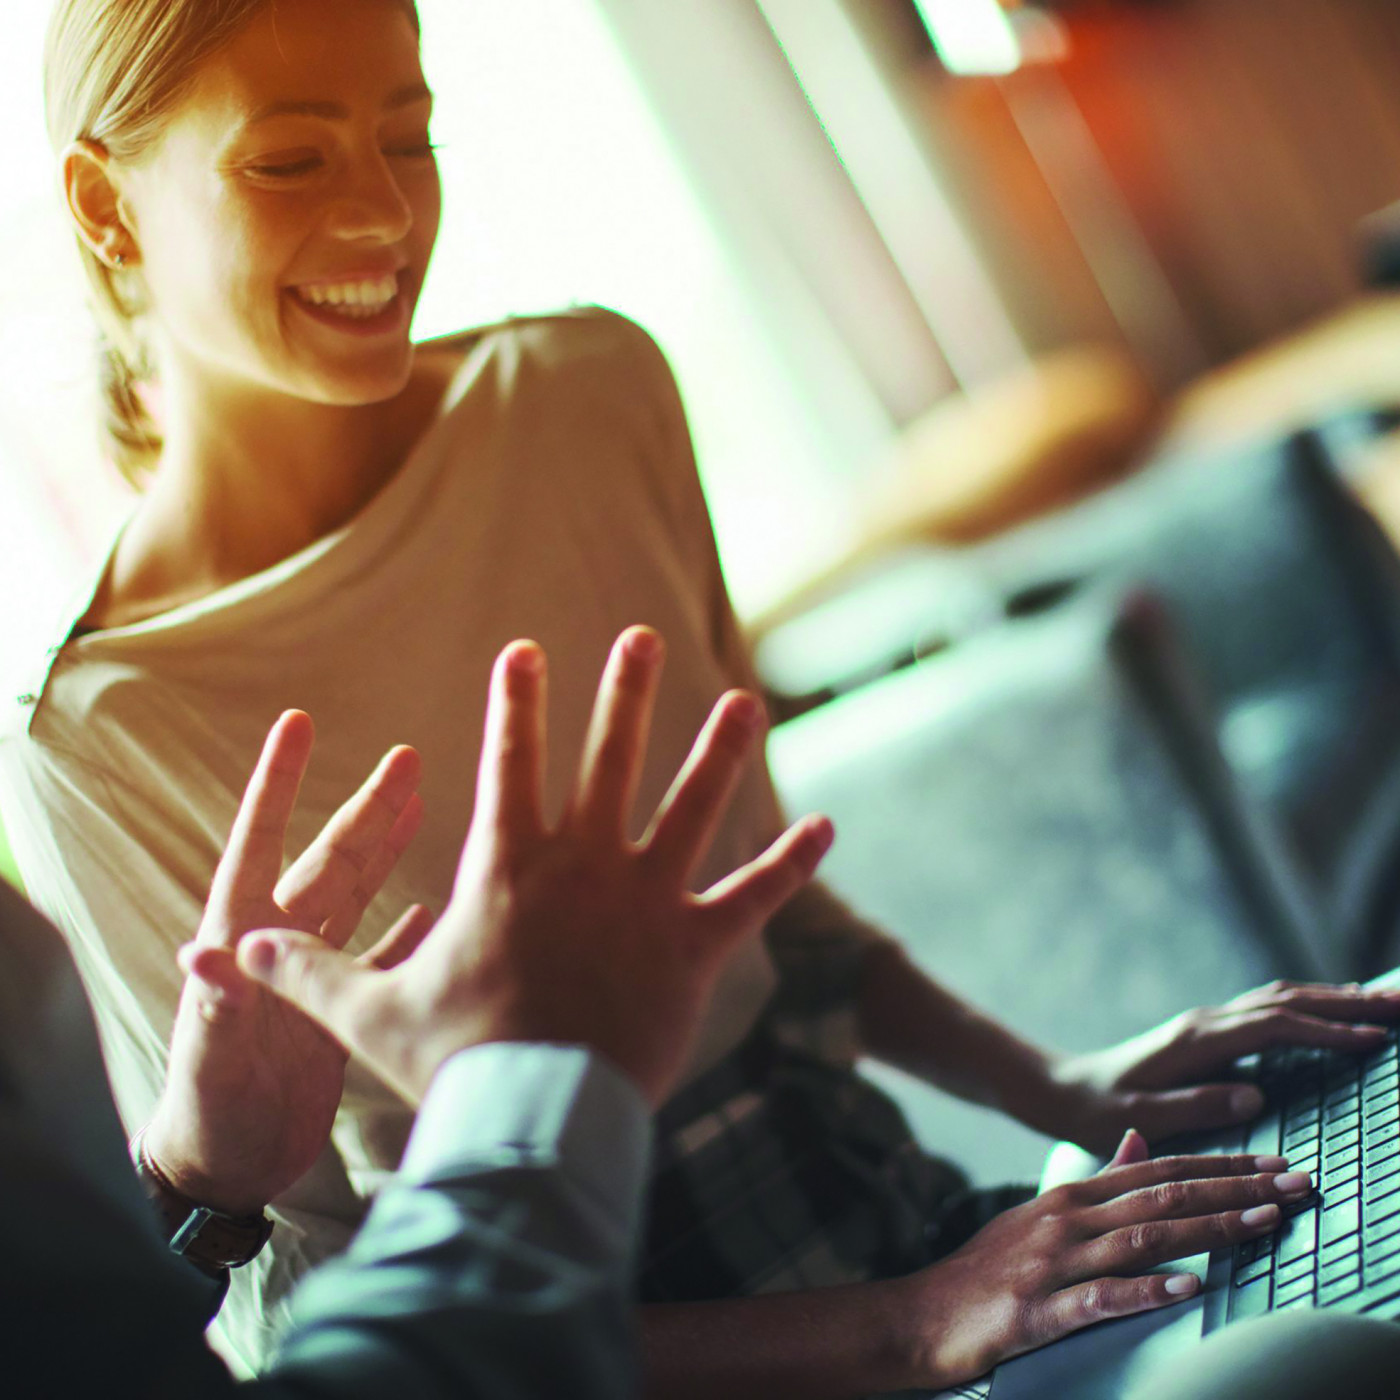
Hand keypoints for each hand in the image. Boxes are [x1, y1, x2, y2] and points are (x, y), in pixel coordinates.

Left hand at [142, 712, 432, 1214]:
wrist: (227, 1169)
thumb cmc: (209, 1117)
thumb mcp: (211, 1061)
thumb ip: (215, 1006)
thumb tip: (201, 954)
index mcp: (244, 941)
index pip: (260, 844)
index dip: (277, 783)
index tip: (297, 724)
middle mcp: (281, 946)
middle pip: (332, 860)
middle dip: (368, 807)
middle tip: (408, 758)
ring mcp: (312, 975)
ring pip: (360, 895)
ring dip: (390, 850)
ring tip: (423, 806)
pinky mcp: (339, 1009)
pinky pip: (379, 953)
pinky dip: (405, 928)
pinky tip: (434, 905)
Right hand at [237, 627, 834, 1106]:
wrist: (533, 1118)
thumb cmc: (450, 1058)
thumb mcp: (367, 1010)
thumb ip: (307, 968)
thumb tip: (231, 946)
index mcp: (509, 867)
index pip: (510, 762)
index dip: (518, 700)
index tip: (528, 648)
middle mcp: (585, 866)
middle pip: (610, 760)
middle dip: (626, 693)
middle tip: (644, 637)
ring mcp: (647, 902)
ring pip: (692, 809)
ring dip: (719, 752)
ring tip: (745, 700)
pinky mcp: (696, 949)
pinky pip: (753, 897)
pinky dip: (789, 863)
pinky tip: (826, 824)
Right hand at [899, 1143, 1313, 1387]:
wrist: (926, 1311)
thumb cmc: (989, 1268)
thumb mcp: (1042, 1212)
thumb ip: (1096, 1180)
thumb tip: (1139, 1142)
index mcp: (1070, 1194)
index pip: (1158, 1170)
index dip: (1218, 1164)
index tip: (1272, 1163)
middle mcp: (1066, 1218)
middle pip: (1162, 1197)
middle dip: (1234, 1189)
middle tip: (1292, 1185)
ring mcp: (1053, 1262)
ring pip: (1142, 1239)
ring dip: (1209, 1231)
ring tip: (1262, 1225)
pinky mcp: (1039, 1310)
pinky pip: (1100, 1297)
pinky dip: (1146, 1291)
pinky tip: (1186, 1287)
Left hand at [1042, 980, 1399, 1153]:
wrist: (1064, 1090)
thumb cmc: (1098, 1110)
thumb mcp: (1140, 1118)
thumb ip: (1194, 1106)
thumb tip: (1254, 1094)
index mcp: (1196, 1040)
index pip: (1275, 1026)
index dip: (1326, 1030)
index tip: (1375, 1039)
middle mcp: (1206, 1023)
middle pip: (1287, 1000)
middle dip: (1346, 1002)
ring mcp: (1208, 1024)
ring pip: (1280, 999)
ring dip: (1332, 999)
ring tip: (1385, 1003)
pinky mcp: (1209, 1034)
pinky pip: (1269, 1012)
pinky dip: (1309, 1008)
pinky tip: (1334, 1015)